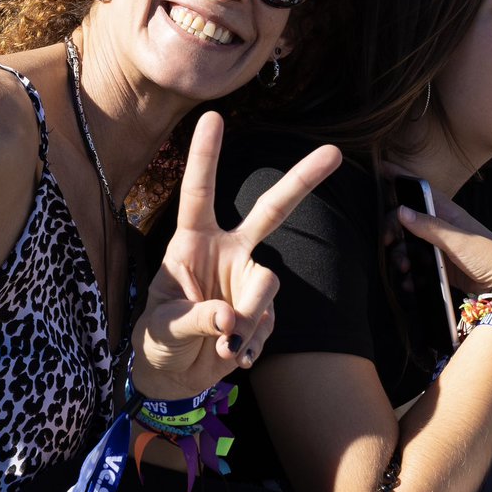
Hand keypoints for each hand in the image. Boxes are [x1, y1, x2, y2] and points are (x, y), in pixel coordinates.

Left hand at [133, 112, 340, 398]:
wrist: (174, 374)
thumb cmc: (158, 339)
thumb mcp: (162, 328)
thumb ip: (195, 319)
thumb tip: (231, 319)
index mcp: (191, 241)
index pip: (199, 193)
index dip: (205, 156)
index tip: (214, 116)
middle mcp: (227, 251)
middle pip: (270, 211)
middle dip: (301, 181)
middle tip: (334, 152)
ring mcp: (248, 279)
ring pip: (269, 283)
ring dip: (251, 316)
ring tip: (227, 345)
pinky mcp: (263, 311)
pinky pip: (269, 321)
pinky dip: (253, 342)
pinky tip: (236, 356)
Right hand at [396, 186, 491, 294]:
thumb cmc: (490, 258)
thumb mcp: (458, 241)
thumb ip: (429, 227)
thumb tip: (401, 210)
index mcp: (448, 213)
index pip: (420, 190)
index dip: (401, 178)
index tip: (382, 169)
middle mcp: (441, 227)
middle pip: (407, 220)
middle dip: (393, 229)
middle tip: (388, 242)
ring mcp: (439, 247)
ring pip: (408, 244)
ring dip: (400, 255)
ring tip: (403, 267)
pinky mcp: (440, 266)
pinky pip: (416, 266)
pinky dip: (409, 273)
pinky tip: (409, 281)